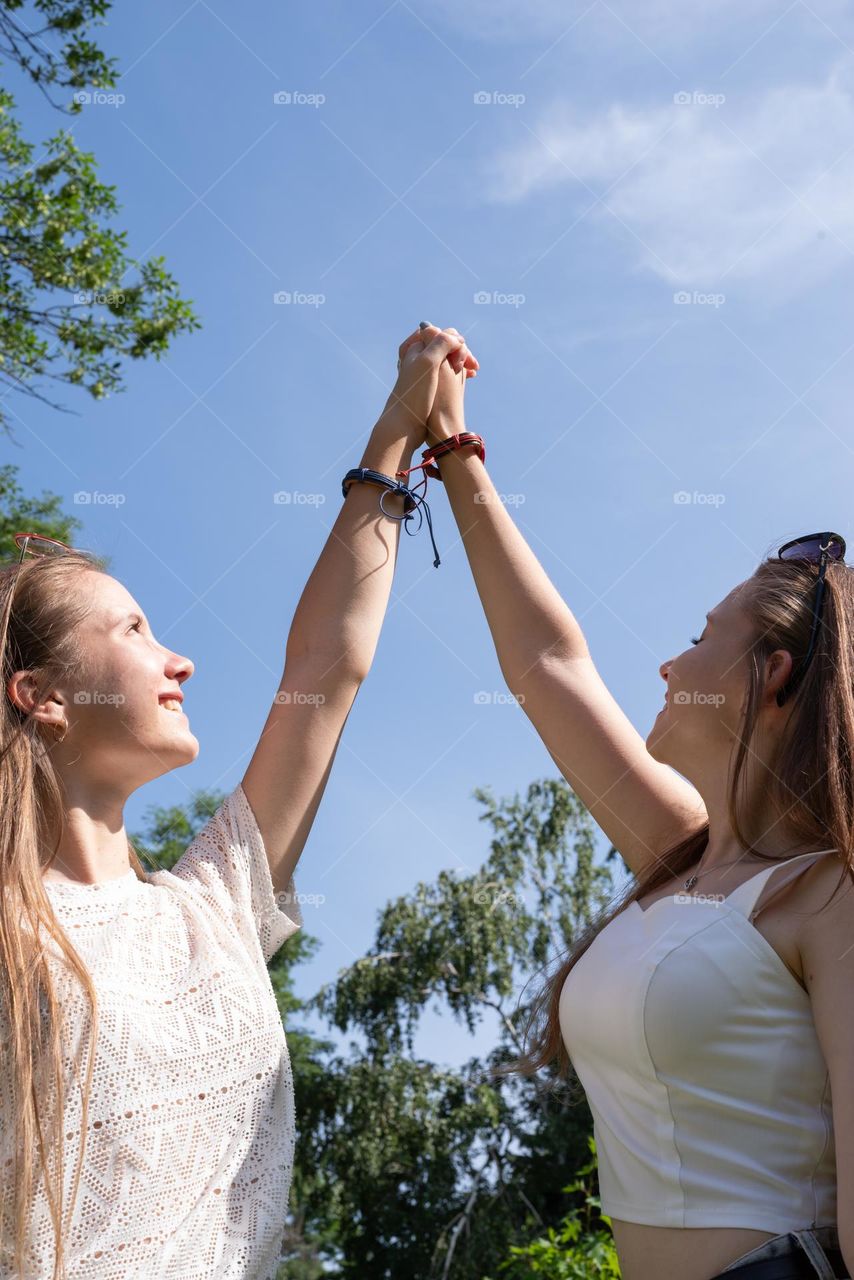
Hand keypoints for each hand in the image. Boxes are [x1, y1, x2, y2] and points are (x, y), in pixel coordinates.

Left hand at [414, 324, 473, 446]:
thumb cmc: (415, 394)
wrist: (405, 425)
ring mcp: (421, 373)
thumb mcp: (428, 362)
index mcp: (413, 348)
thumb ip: (441, 343)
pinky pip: (445, 372)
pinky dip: (457, 372)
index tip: (464, 357)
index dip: (455, 342)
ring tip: (472, 371)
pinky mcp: (426, 387)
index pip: (440, 333)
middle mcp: (416, 358)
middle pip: (444, 345)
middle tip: (473, 366)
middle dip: (460, 352)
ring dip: (461, 361)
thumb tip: (455, 336)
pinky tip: (468, 378)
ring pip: (447, 359)